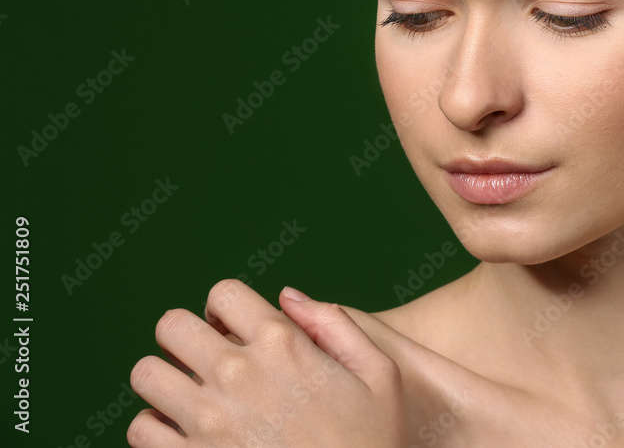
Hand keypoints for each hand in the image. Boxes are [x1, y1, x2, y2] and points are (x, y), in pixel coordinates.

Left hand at [127, 279, 405, 446]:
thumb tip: (286, 296)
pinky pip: (141, 429)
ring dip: (164, 381)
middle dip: (185, 336)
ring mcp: (209, 420)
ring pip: (146, 374)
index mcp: (284, 344)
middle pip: (172, 325)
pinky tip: (185, 435)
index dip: (224, 308)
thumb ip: (336, 324)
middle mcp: (239, 374)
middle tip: (202, 359)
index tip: (231, 330)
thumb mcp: (381, 375)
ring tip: (188, 397)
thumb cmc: (374, 442)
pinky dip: (155, 429)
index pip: (223, 293)